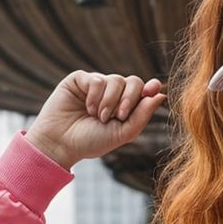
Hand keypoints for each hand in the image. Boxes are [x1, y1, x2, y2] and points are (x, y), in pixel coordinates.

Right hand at [25, 71, 167, 169]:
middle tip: (119, 116)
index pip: (142, 91)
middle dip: (129, 99)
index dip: (149, 88)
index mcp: (124, 106)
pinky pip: (97, 80)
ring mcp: (96, 85)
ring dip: (110, 102)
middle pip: (133, 82)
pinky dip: (95, 96)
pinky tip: (87, 109)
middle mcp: (112, 94)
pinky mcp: (80, 79)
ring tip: (99, 117)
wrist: (61, 143)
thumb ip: (141, 116)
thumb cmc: (91, 142)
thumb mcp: (122, 133)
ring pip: (116, 80)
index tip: (154, 88)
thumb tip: (161, 94)